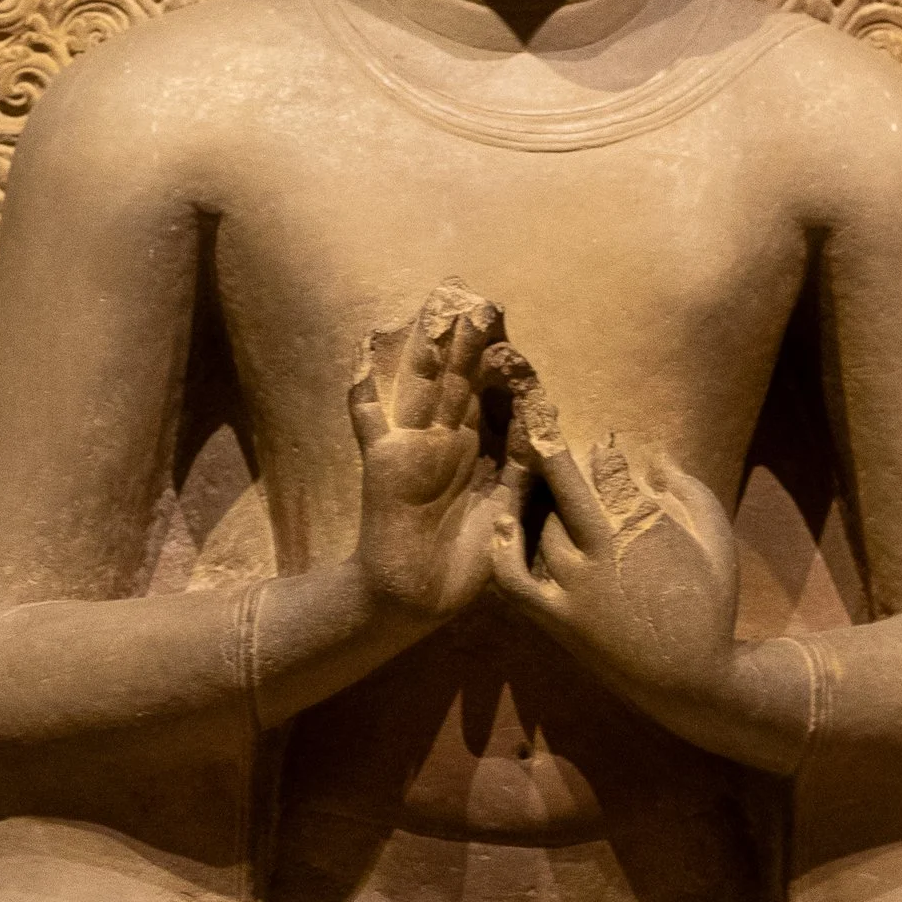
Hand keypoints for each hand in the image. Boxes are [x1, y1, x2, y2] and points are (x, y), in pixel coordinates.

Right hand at [348, 289, 529, 620]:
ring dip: (429, 351)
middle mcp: (446, 442)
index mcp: (480, 454)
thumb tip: (541, 422)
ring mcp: (412, 447)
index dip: (504, 369)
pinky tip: (360, 356)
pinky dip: (362, 391)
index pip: (494, 401)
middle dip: (470, 345)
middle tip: (482, 302)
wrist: (414, 599)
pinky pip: (367, 420)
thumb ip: (520, 469)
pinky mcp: (382, 461)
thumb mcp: (505, 512)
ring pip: (422, 388)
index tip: (516, 332)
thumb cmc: (464, 565)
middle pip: (460, 383)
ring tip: (437, 310)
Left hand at [489, 421, 741, 715]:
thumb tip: (656, 454)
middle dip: (552, 451)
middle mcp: (601, 550)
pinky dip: (503, 548)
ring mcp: (573, 586)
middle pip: (565, 488)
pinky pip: (514, 579)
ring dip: (538, 497)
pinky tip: (503, 523)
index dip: (600, 449)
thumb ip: (688, 491)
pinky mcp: (557, 617)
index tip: (600, 442)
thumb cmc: (711, 606)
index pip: (607, 468)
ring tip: (533, 475)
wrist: (691, 679)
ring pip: (543, 525)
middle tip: (541, 425)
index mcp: (643, 526)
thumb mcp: (715, 540)